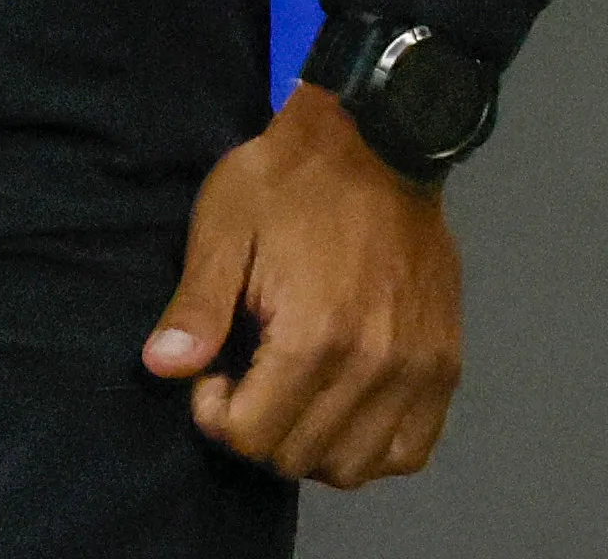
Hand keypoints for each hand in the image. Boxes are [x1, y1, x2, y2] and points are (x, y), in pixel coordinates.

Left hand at [143, 84, 461, 483]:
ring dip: (310, 445)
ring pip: (356, 465)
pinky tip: (338, 407)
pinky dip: (370, 446)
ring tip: (288, 391)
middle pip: (300, 458)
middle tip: (243, 378)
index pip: (253, 436)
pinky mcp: (446, 366)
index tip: (210, 372)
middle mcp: (374, 367)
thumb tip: (162, 367)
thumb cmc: (288, 180)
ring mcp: (418, 371)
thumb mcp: (222, 228)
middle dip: (256, 430)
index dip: (215, 413)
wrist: (377, 143)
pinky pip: (411, 449)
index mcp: (314, 337)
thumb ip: (197, 307)